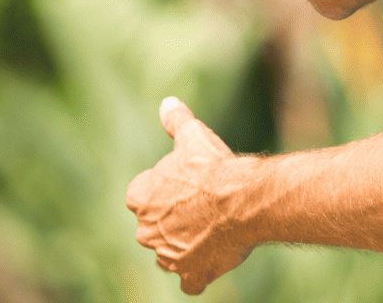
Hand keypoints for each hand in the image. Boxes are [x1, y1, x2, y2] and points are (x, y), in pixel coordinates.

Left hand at [126, 97, 250, 294]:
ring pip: (169, 253)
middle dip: (173, 219)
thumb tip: (167, 102)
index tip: (185, 184)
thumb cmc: (214, 167)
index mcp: (140, 197)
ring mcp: (167, 256)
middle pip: (154, 227)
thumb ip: (175, 121)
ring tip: (212, 229)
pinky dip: (198, 273)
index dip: (163, 189)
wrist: (242, 200)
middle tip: (202, 205)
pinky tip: (213, 258)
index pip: (141, 195)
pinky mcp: (190, 274)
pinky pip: (190, 280)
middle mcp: (146, 231)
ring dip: (184, 245)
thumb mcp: (193, 137)